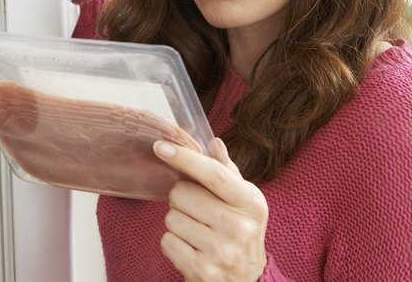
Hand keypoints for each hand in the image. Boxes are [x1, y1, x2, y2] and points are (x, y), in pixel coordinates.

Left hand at [154, 138, 267, 281]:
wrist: (248, 281)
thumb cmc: (240, 233)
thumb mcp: (243, 201)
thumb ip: (226, 172)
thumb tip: (213, 142)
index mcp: (250, 202)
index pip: (214, 174)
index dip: (185, 158)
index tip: (161, 146)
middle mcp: (239, 227)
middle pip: (181, 193)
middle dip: (182, 199)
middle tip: (197, 211)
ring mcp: (221, 251)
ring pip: (171, 218)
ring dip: (177, 222)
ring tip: (197, 232)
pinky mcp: (202, 270)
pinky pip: (167, 241)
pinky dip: (173, 243)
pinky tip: (191, 248)